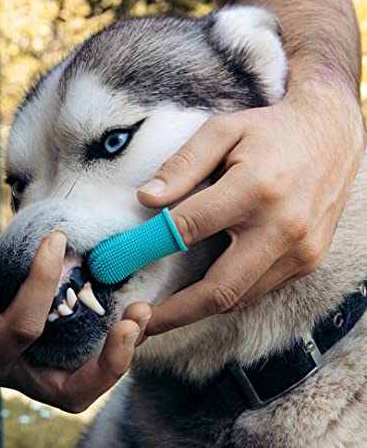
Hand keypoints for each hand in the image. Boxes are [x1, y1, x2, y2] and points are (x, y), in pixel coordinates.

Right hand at [0, 231, 149, 412]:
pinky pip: (88, 344)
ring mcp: (35, 352)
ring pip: (87, 372)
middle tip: (134, 321)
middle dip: (107, 362)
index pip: (21, 330)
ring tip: (144, 311)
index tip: (55, 240)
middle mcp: (14, 365)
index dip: (40, 288)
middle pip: (69, 390)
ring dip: (122, 348)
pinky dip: (113, 330)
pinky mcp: (50, 334)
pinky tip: (132, 306)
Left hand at [138, 83, 364, 335]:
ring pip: (240, 298)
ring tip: (167, 312)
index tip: (120, 262)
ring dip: (199, 309)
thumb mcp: (223, 130)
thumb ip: (184, 164)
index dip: (149, 247)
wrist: (333, 136)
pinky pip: (259, 289)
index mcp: (256, 190)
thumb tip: (147, 198)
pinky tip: (205, 290)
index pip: (189, 228)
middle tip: (142, 322)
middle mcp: (282, 228)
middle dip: (175, 312)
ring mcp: (300, 251)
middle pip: (220, 289)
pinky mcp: (307, 261)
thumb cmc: (271, 131)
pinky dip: (228, 295)